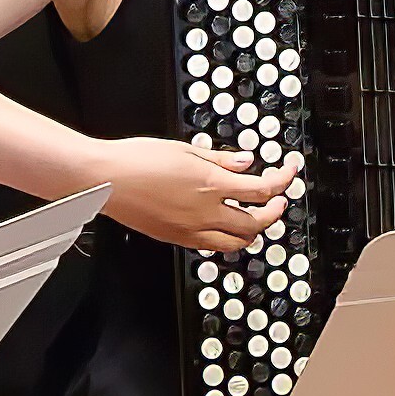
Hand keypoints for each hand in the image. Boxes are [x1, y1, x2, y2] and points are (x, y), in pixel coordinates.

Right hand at [100, 134, 293, 254]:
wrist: (105, 180)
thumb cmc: (136, 160)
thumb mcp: (184, 150)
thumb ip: (220, 160)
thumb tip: (245, 163)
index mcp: (211, 184)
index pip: (262, 189)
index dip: (283, 182)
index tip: (289, 173)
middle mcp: (205, 212)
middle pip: (256, 222)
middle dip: (273, 211)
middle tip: (276, 200)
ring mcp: (191, 230)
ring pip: (237, 242)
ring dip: (252, 230)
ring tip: (254, 218)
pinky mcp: (177, 239)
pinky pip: (212, 246)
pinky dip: (226, 239)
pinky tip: (223, 227)